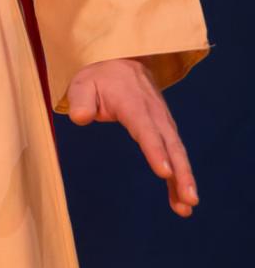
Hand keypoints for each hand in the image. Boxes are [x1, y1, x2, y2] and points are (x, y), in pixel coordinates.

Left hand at [67, 57, 198, 216]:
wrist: (120, 60)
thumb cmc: (99, 76)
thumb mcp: (83, 83)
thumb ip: (80, 100)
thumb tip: (80, 118)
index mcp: (134, 104)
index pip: (146, 130)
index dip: (155, 151)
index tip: (164, 172)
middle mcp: (155, 115)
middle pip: (171, 146)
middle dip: (181, 174)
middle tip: (188, 199)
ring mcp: (163, 122)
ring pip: (178, 153)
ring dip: (185, 179)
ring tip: (187, 207)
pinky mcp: (165, 130)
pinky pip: (175, 154)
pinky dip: (179, 176)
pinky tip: (180, 199)